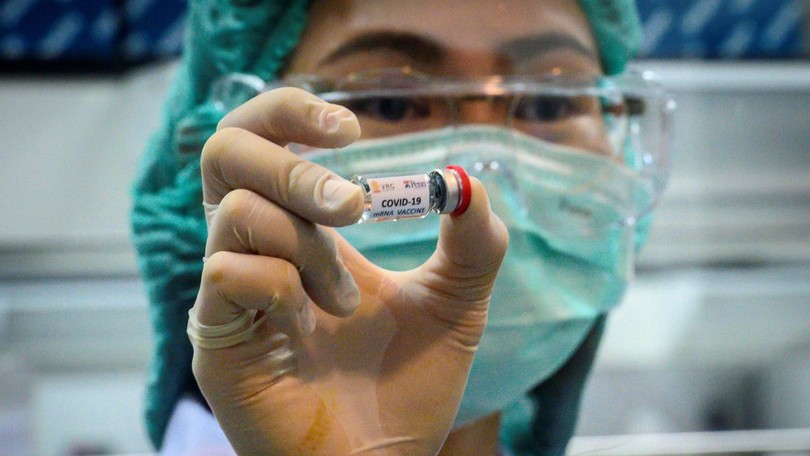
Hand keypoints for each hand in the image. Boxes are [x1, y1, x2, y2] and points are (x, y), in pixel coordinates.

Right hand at [189, 87, 508, 455]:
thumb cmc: (406, 387)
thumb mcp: (456, 305)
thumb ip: (472, 245)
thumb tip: (469, 184)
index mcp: (304, 230)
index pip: (261, 139)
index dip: (287, 111)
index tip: (348, 129)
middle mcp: (257, 249)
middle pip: (225, 153)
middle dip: (295, 166)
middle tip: (355, 207)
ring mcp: (232, 293)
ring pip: (236, 211)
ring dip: (308, 244)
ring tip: (345, 300)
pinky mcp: (217, 339)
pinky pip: (230, 272)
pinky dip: (283, 284)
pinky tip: (313, 322)